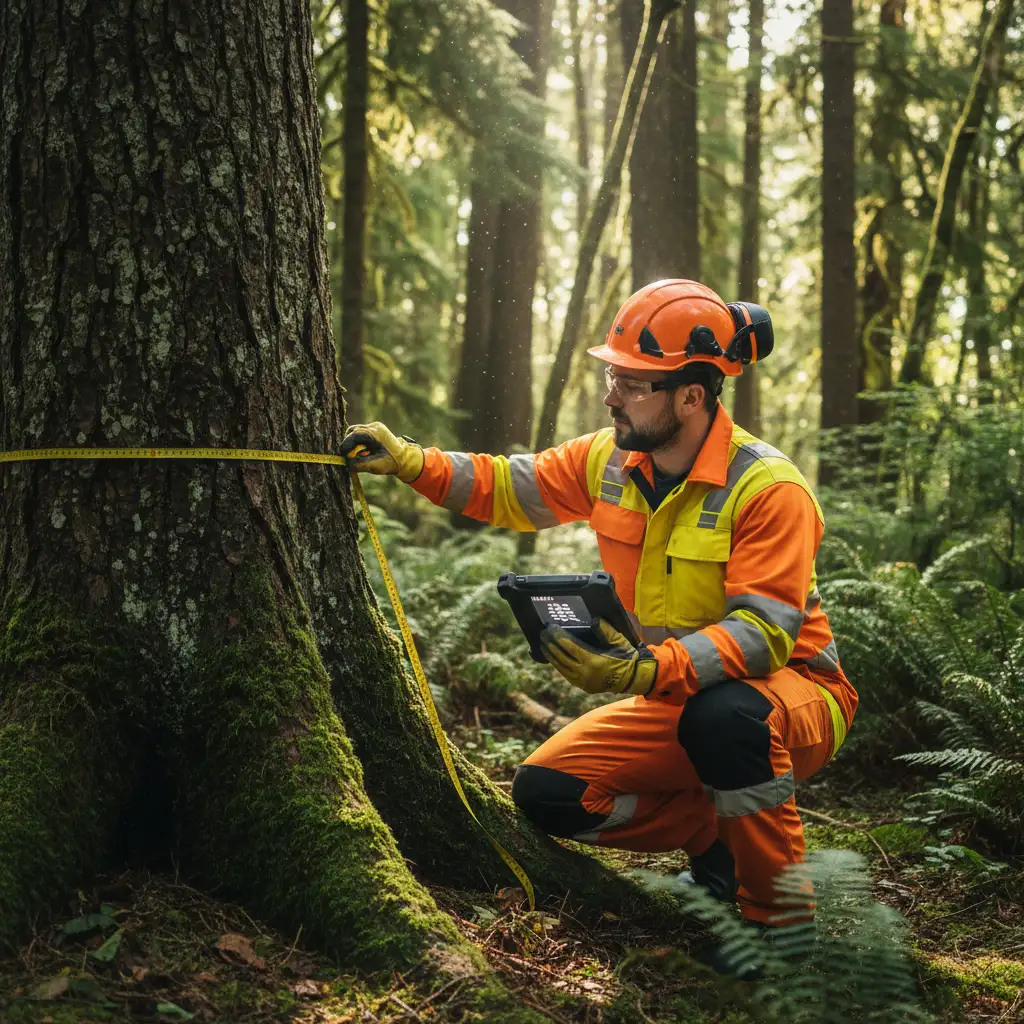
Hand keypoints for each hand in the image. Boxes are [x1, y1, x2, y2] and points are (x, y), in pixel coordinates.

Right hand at [341, 422, 424, 482]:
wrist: (405, 459)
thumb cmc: (391, 463)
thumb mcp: (374, 466)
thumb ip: (359, 465)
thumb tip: (346, 463)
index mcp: (376, 433)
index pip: (354, 435)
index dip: (346, 444)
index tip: (341, 454)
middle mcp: (375, 427)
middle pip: (354, 431)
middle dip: (348, 444)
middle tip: (346, 456)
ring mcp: (376, 427)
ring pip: (357, 432)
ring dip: (353, 443)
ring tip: (355, 455)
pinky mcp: (376, 430)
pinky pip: (362, 434)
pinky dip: (358, 443)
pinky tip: (362, 452)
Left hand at [539, 619, 656, 695]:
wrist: (634, 679)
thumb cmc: (627, 657)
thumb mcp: (619, 641)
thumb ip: (606, 630)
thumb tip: (594, 620)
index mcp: (593, 661)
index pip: (570, 647)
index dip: (558, 637)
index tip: (550, 628)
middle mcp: (585, 673)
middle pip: (562, 657)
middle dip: (550, 644)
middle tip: (542, 633)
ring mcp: (583, 682)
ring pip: (561, 667)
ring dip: (551, 655)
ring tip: (543, 644)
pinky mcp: (584, 686)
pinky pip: (566, 674)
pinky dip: (558, 665)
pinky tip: (553, 658)